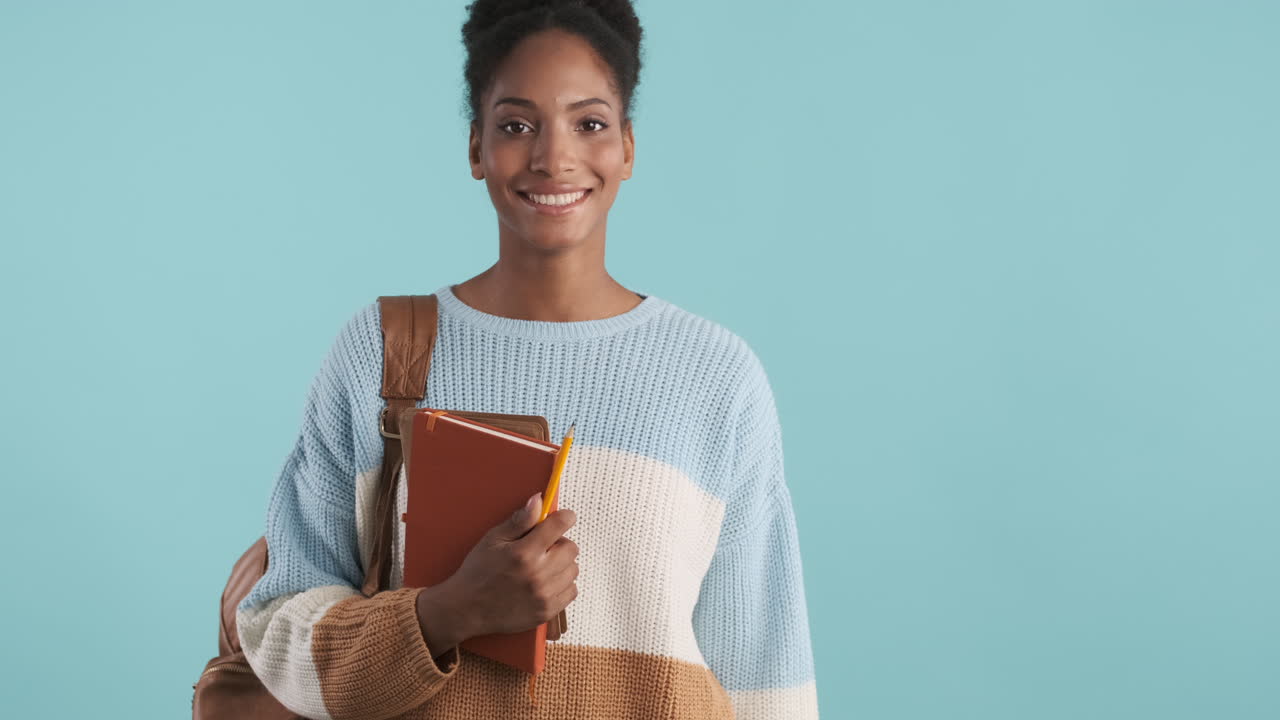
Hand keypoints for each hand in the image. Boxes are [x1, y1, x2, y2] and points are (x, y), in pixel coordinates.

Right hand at [425, 492, 578, 641]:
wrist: (465, 609)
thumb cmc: (477, 572)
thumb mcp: (493, 540)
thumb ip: (519, 520)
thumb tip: (539, 500)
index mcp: (523, 553)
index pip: (559, 525)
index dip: (565, 517)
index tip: (564, 517)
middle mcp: (537, 574)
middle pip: (571, 548)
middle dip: (560, 542)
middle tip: (544, 547)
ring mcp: (543, 595)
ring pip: (573, 569)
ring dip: (562, 564)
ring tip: (543, 566)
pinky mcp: (546, 612)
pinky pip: (572, 591)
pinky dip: (563, 584)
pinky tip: (546, 582)